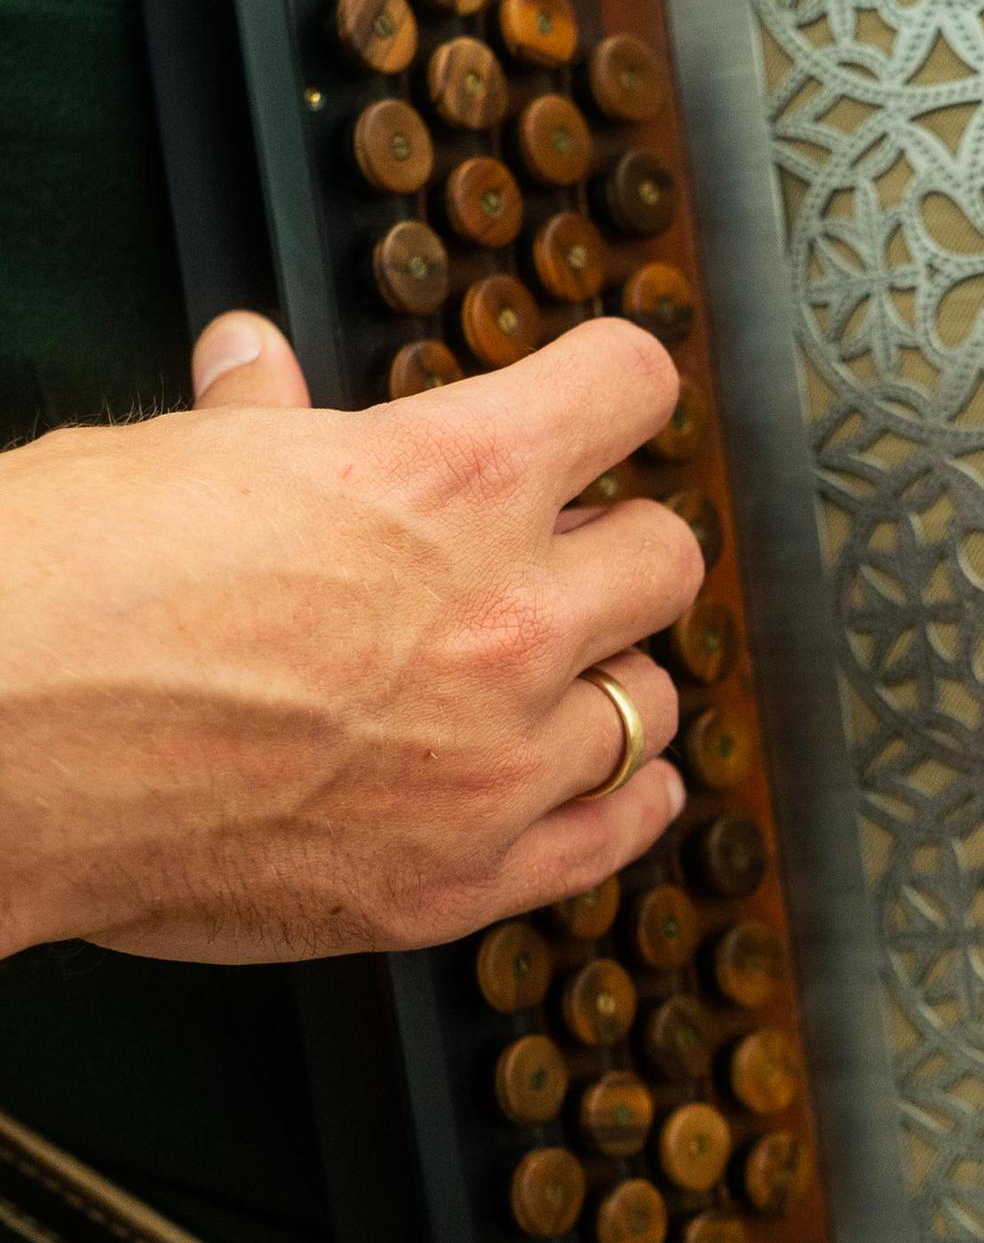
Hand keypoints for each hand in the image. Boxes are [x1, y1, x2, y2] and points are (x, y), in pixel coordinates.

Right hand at [0, 312, 704, 964]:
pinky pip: (615, 830)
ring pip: (651, 699)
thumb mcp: (172, 460)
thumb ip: (261, 421)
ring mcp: (491, 760)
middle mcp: (501, 616)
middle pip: (665, 555)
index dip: (610, 389)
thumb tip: (257, 363)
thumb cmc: (58, 593)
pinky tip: (612, 777)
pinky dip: (623, 796)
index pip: (627, 390)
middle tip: (553, 560)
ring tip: (555, 676)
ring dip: (609, 678)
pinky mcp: (456, 879)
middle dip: (610, 547)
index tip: (602, 405)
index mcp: (447, 477)